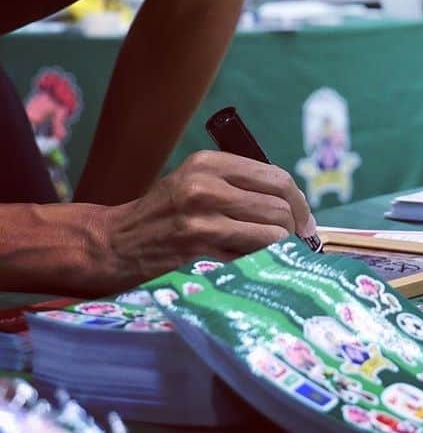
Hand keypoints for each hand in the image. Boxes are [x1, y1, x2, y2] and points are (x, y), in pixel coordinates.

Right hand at [100, 150, 316, 287]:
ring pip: (271, 234)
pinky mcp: (196, 255)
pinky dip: (261, 265)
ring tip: (277, 255)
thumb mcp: (194, 182)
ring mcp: (200, 222)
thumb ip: (238, 185)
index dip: (298, 200)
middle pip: (278, 206)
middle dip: (294, 227)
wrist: (109, 245)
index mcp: (208, 164)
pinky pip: (249, 260)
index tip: (304, 219)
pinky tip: (257, 268)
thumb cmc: (161, 215)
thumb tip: (292, 203)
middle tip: (295, 242)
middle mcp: (205, 187)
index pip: (276, 177)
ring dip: (281, 248)